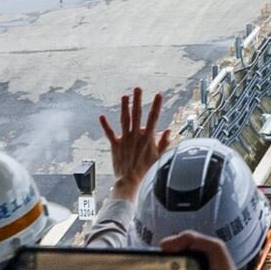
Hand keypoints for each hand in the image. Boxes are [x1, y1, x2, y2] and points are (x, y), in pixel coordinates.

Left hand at [102, 88, 170, 202]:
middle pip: (137, 114)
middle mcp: (136, 135)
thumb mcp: (159, 156)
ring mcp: (125, 139)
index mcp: (148, 137)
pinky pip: (109, 133)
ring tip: (124, 96)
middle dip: (138, 100)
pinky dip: (105, 125)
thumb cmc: (147, 170)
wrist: (130, 181)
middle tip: (138, 88)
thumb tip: (169, 130)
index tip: (158, 94)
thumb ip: (164, 142)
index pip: (153, 118)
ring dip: (124, 107)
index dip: (156, 105)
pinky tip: (101, 116)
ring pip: (124, 119)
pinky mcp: (115, 145)